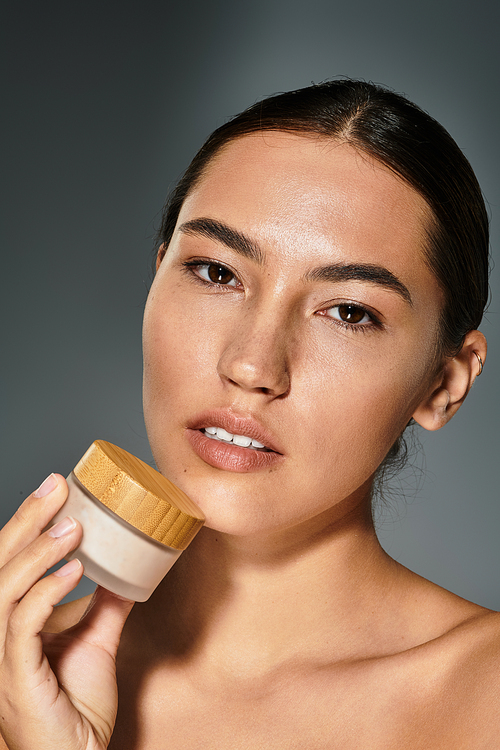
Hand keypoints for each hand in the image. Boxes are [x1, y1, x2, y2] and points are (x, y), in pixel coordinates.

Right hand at [0, 474, 133, 748]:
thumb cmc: (76, 707)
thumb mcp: (95, 641)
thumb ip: (104, 605)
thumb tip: (126, 570)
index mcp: (12, 620)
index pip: (11, 560)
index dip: (28, 522)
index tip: (57, 485)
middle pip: (0, 564)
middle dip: (27, 520)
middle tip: (56, 485)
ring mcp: (2, 654)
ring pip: (6, 588)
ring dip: (39, 551)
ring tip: (72, 525)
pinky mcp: (14, 675)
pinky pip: (22, 624)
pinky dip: (45, 591)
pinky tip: (73, 569)